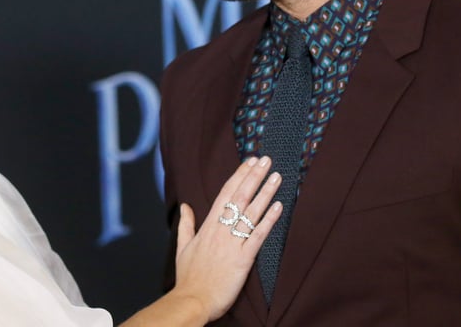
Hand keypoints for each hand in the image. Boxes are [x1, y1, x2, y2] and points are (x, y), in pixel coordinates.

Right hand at [171, 157, 281, 321]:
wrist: (192, 300)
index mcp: (207, 226)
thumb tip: (185, 207)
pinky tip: (278, 207)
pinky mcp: (242, 259)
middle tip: (266, 160)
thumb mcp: (182, 248)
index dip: (238, 176)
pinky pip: (257, 236)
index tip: (249, 162)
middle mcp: (220, 230)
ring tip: (276, 177)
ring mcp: (232, 244)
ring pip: (250, 212)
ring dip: (265, 193)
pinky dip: (268, 220)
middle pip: (239, 197)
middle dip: (253, 177)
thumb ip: (186, 225)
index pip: (225, 194)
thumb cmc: (188, 278)